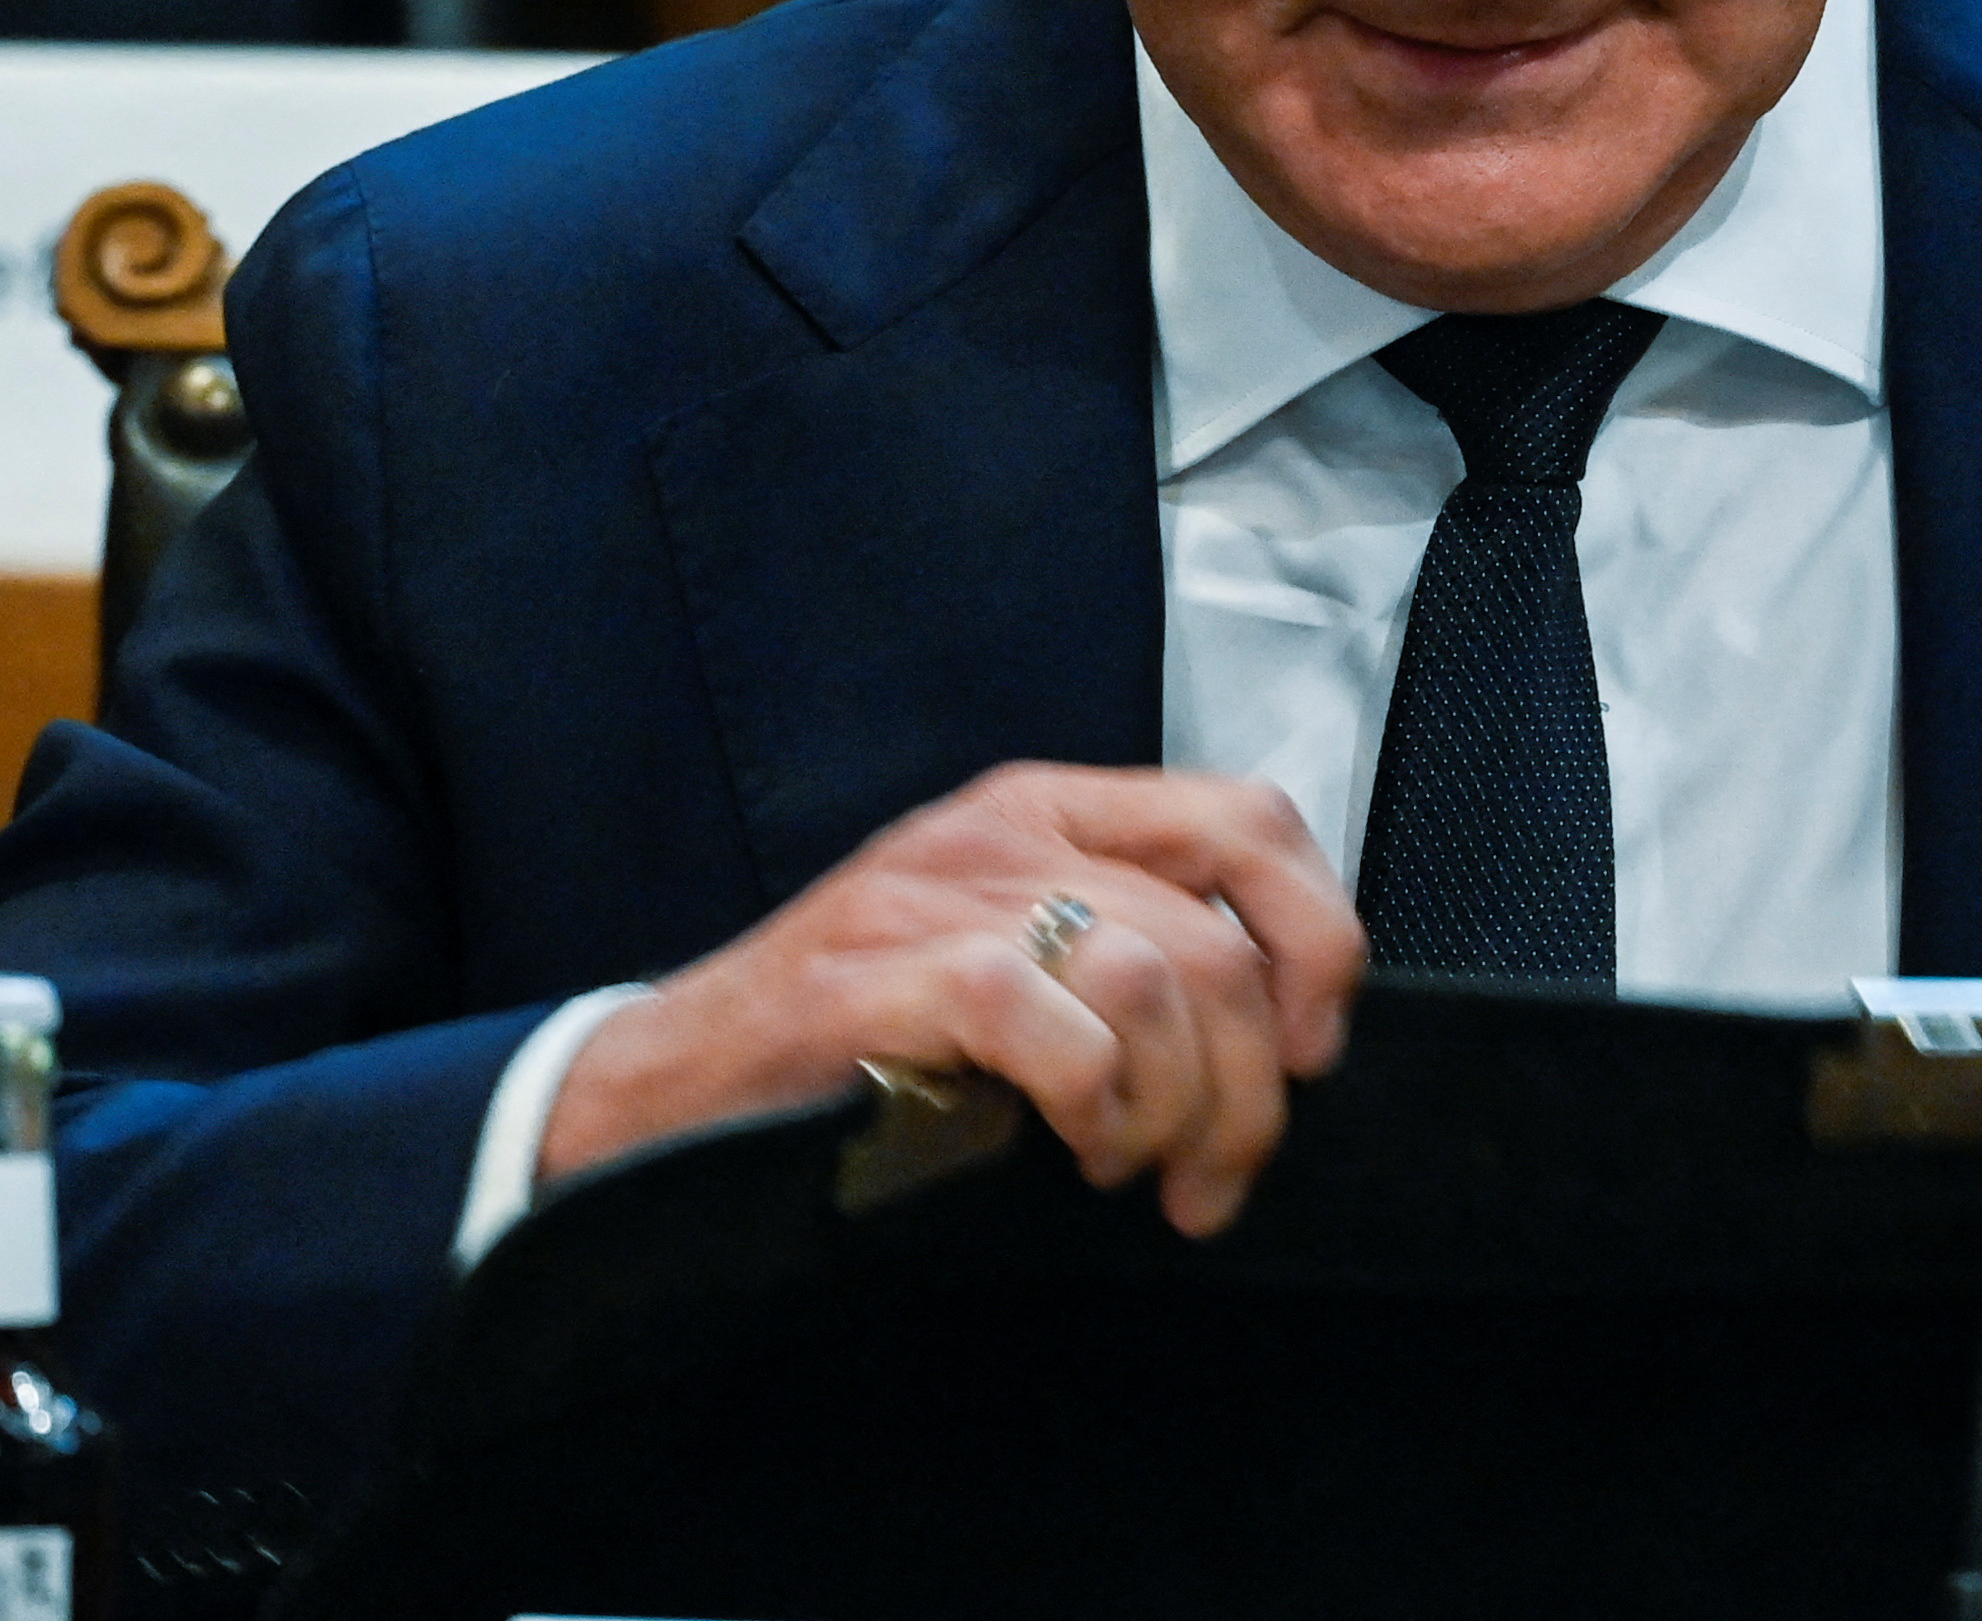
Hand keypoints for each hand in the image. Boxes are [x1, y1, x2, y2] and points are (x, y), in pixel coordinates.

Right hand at [541, 762, 1363, 1233]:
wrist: (665, 1090)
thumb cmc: (857, 1042)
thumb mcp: (1014, 959)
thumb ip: (1131, 953)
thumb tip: (1282, 1031)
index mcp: (1048, 810)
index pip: (1249, 819)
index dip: (1316, 936)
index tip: (1310, 1049)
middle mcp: (1000, 833)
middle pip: (1216, 935)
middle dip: (1250, 1084)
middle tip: (1216, 1172)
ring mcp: (931, 898)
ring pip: (1153, 978)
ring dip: (1174, 1107)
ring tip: (1132, 1167)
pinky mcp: (872, 980)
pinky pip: (1041, 1019)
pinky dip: (1088, 1098)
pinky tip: (1074, 1149)